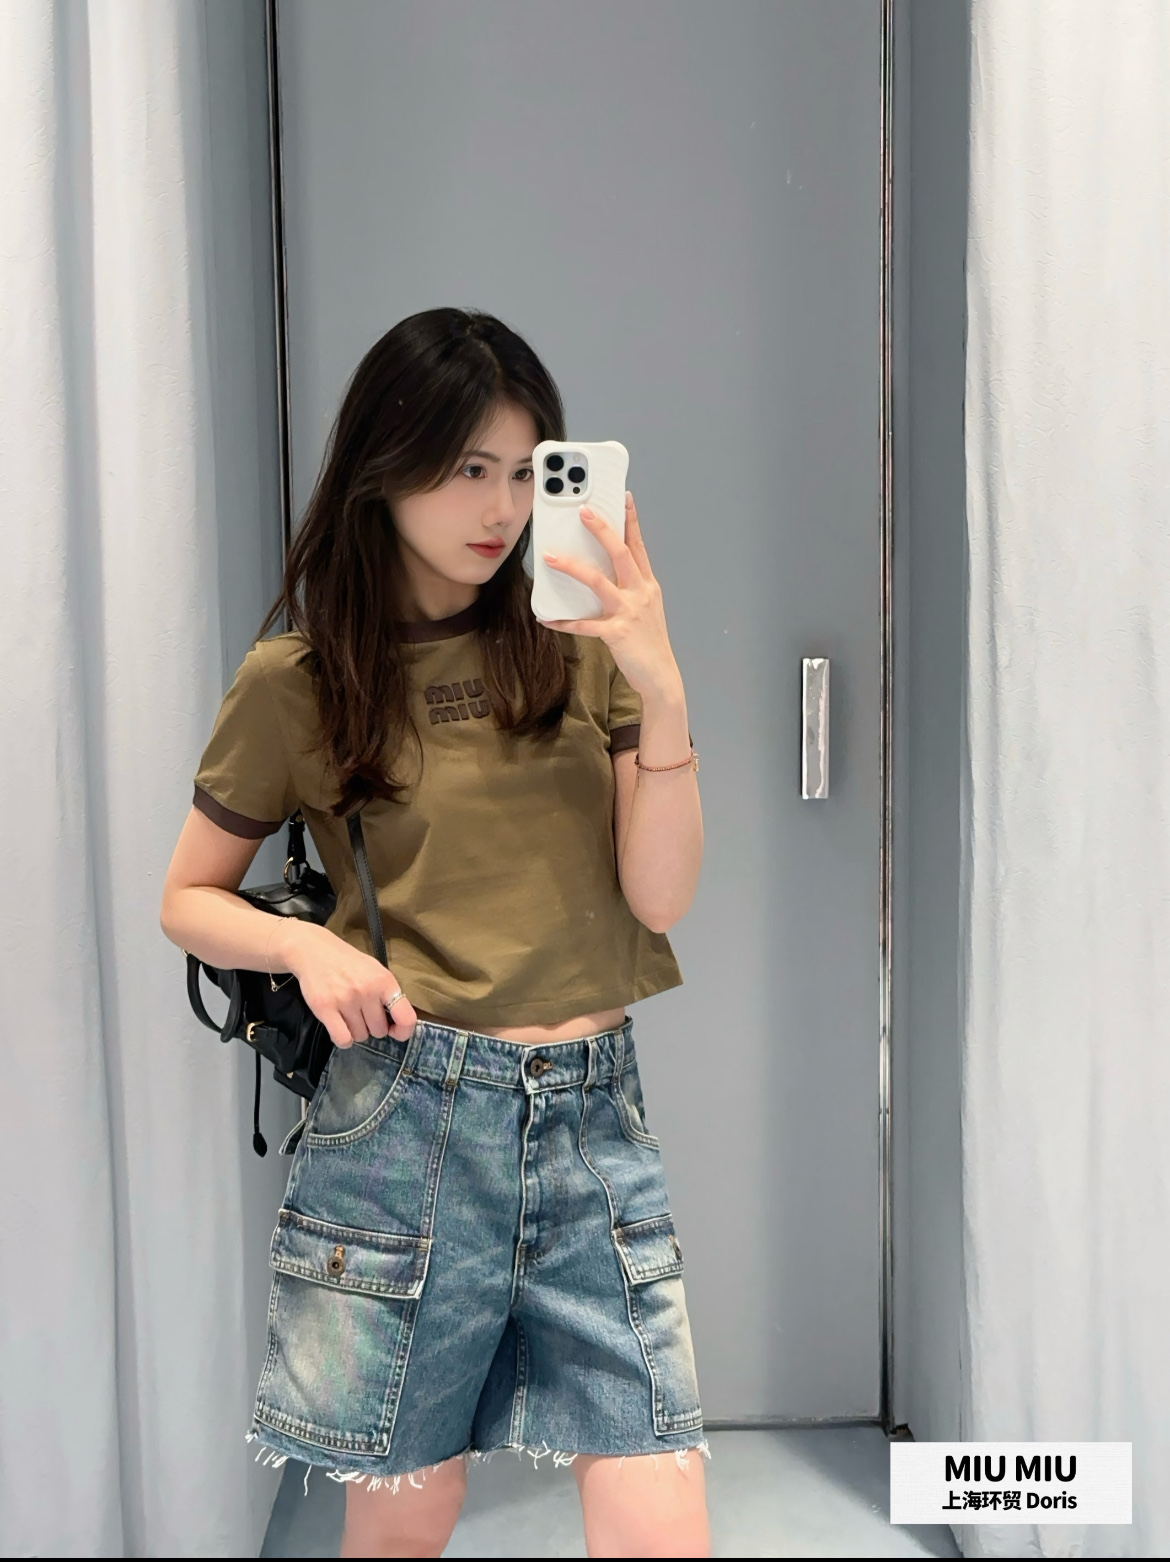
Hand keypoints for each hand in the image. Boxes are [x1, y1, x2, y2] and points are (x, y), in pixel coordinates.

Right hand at [279, 921, 416, 1047]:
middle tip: (362, 1014)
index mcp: (384, 981)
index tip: (395, 1031)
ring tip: (348, 1014)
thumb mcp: (375, 971)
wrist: (314, 950)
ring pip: (360, 1036)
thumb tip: (400, 1023)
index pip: (406, 1018)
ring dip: (355, 1031)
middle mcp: (367, 991)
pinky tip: (340, 1028)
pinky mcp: (325, 1008)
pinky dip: (343, 1039)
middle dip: (372, 1027)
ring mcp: (346, 1000)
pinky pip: (343, 1039)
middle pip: (379, 1031)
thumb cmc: (347, 963)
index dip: (403, 1031)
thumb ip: (387, 994)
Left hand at [539, 491, 683, 702]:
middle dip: (602, 529)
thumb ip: (629, 589)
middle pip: (620, 553)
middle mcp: (640, 593)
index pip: (638, 546)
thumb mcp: (646, 608)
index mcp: (647, 585)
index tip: (624, 498)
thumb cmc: (648, 641)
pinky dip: (564, 622)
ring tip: (551, 557)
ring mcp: (629, 612)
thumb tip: (601, 572)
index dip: (631, 521)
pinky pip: (584, 624)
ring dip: (572, 567)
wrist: (660, 675)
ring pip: (598, 581)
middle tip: (584, 510)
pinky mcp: (617, 633)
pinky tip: (547, 618)